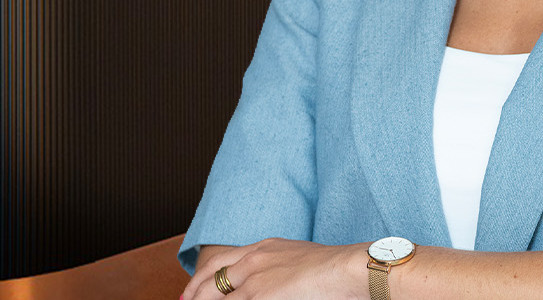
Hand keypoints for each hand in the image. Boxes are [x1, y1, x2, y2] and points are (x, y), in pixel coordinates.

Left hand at [182, 238, 362, 299]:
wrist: (349, 269)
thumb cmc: (337, 272)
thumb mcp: (301, 263)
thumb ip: (282, 273)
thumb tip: (279, 286)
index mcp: (265, 247)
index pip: (224, 261)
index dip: (203, 278)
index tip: (193, 291)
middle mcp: (255, 258)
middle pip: (211, 277)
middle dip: (194, 293)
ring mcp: (255, 276)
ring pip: (218, 297)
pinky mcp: (261, 295)